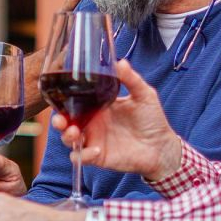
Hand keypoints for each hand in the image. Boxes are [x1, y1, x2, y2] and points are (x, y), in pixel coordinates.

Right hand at [54, 60, 181, 180]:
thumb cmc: (152, 119)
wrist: (163, 146)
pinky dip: (83, 155)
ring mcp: (94, 140)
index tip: (60, 96)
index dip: (64, 100)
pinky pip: (81, 158)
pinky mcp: (99, 157)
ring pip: (69, 139)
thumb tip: (120, 62)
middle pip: (66, 121)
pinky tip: (96, 150)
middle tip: (61, 120)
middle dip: (58, 121)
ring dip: (67, 137)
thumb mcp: (143, 94)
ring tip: (75, 133)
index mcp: (98, 106)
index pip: (74, 102)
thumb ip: (131, 79)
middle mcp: (92, 123)